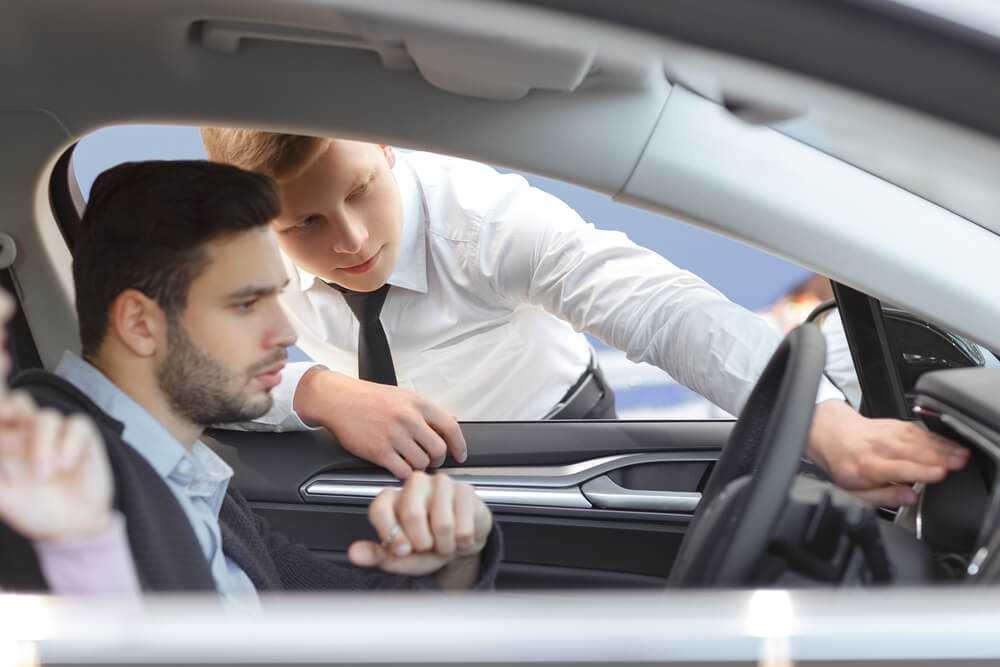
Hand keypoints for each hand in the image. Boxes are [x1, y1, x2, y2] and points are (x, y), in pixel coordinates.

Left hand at [0, 394, 113, 540]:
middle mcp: (30, 435)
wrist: (74, 526)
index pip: (0, 417)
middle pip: (19, 401)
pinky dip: (70, 442)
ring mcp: (58, 435)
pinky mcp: (83, 438)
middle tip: (7, 418)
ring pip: (46, 417)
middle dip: (10, 406)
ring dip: (42, 443)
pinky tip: (66, 465)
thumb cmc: (36, 511)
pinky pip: (77, 424)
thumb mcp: (4, 499)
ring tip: (44, 474)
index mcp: (7, 445)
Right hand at [294, 367, 467, 478]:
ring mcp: (394, 436)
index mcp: (419, 404)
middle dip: (438, 460)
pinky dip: (405, 474)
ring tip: (412, 461)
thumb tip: (452, 422)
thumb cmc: (371, 398)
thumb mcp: (404, 396)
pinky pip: (403, 471)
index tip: (461, 455)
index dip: (460, 446)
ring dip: (419, 467)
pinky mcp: (379, 451)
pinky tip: (400, 467)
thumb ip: (427, 411)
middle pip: (438, 450)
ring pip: (421, 463)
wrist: (340, 400)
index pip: (451, 428)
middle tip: (432, 460)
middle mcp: (409, 419)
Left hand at [347, 472, 492, 588]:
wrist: (461, 541)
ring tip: (445, 542)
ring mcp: (441, 483)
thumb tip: (354, 554)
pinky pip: (463, 527)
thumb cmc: (429, 544)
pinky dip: (462, 542)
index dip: (390, 534)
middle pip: (412, 514)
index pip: (380, 509)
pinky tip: (460, 536)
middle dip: (423, 543)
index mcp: (392, 498)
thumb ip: (377, 555)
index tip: (403, 551)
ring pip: (442, 524)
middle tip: (427, 546)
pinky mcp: (465, 490)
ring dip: (445, 545)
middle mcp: (414, 484)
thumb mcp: (401, 556)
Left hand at [808, 399, 968, 505]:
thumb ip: (884, 496)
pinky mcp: (894, 424)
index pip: (896, 468)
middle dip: (938, 457)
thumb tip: (910, 497)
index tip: (939, 474)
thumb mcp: (855, 491)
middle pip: (911, 451)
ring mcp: (886, 433)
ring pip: (917, 438)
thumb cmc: (844, 466)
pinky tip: (950, 444)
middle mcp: (877, 447)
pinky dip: (936, 437)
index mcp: (866, 466)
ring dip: (942, 446)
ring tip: (961, 455)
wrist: (830, 434)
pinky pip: (918, 430)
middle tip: (959, 464)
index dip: (919, 471)